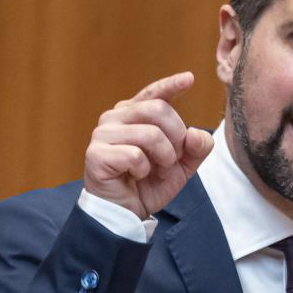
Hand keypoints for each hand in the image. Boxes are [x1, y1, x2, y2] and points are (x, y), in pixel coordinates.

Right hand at [84, 72, 213, 218]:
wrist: (126, 213)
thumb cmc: (148, 185)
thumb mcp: (181, 167)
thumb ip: (196, 149)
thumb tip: (196, 133)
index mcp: (133, 114)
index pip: (154, 94)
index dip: (171, 85)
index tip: (189, 78)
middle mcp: (115, 118)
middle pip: (159, 110)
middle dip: (176, 138)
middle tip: (171, 160)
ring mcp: (103, 134)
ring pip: (150, 134)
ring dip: (163, 158)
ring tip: (154, 171)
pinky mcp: (96, 153)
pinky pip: (135, 155)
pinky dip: (144, 170)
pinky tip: (135, 176)